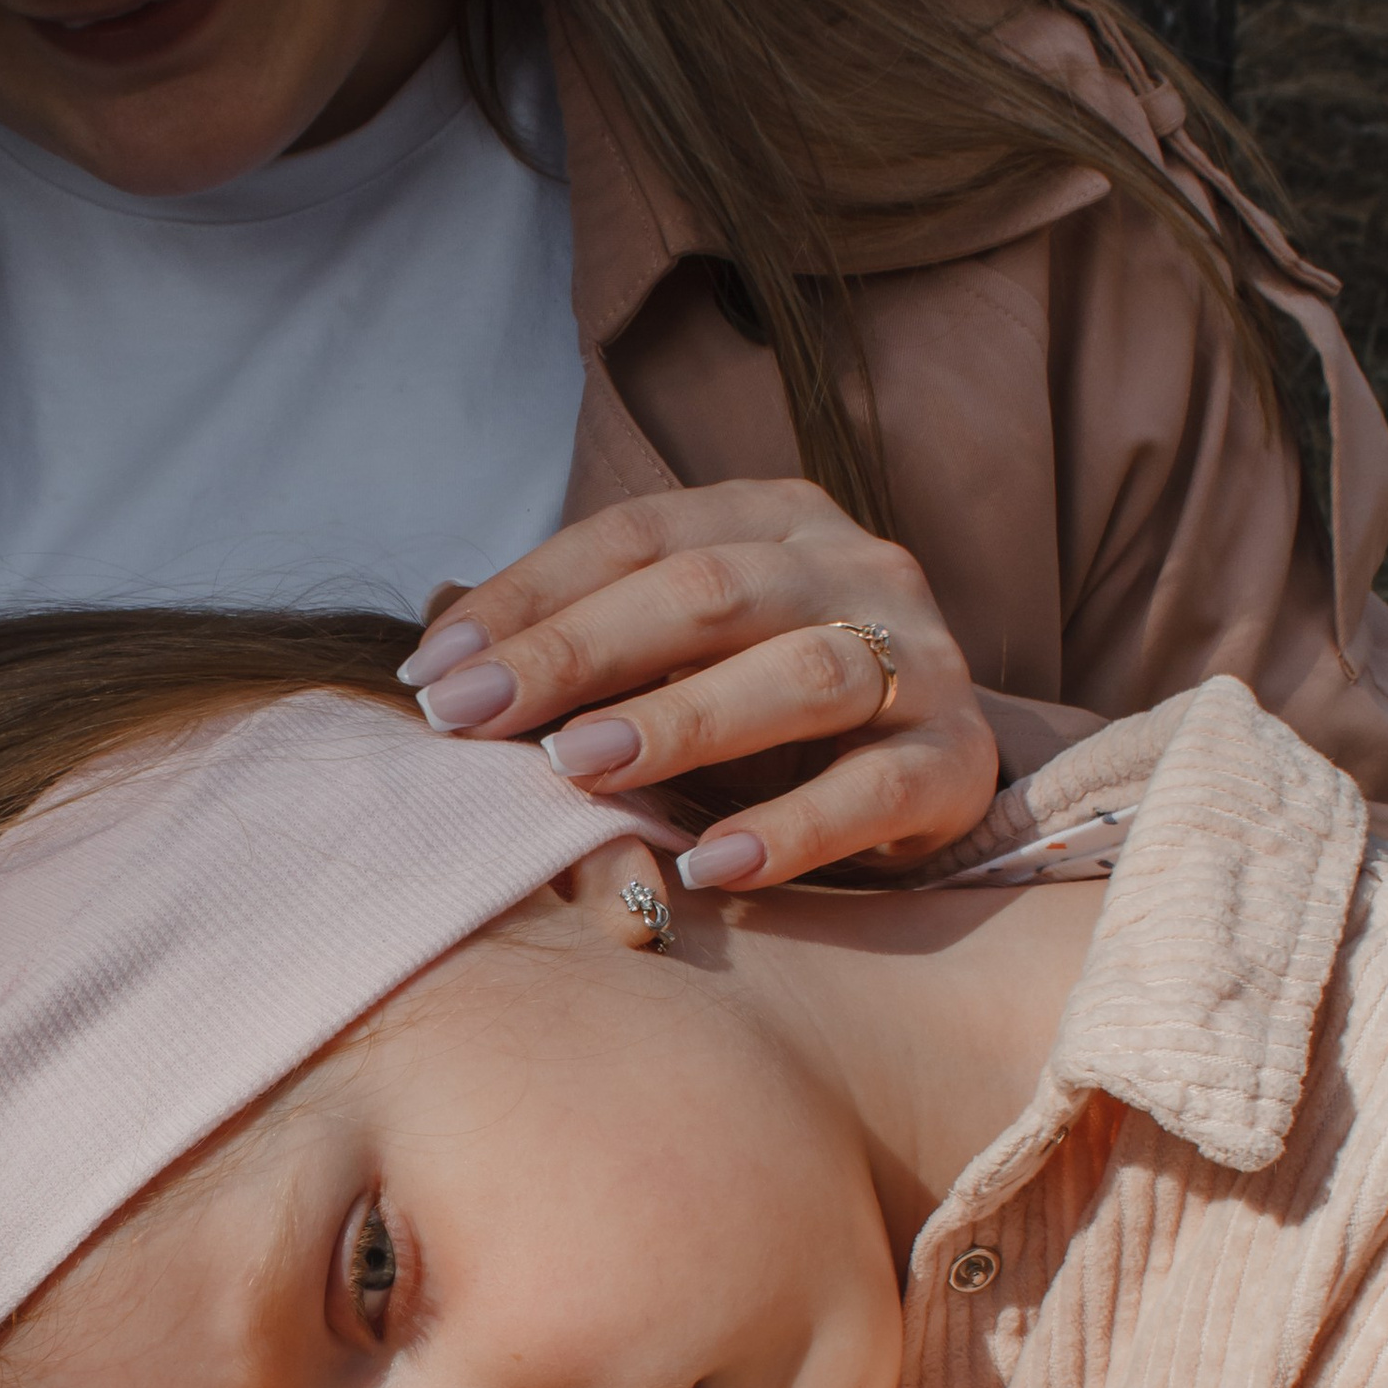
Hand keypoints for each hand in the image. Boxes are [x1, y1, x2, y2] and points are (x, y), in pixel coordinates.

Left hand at [403, 480, 999, 885]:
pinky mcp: (956, 762)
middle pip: (706, 593)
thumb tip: (436, 631)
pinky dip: (789, 832)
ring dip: (680, 722)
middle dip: (574, 655)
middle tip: (470, 719)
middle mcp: (856, 569)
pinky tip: (709, 867)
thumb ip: (581, 639)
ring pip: (801, 674)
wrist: (930, 773)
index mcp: (773, 519)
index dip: (526, 598)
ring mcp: (922, 661)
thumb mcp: (676, 655)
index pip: (633, 536)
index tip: (431, 672)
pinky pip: (873, 791)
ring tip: (580, 769)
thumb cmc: (767, 713)